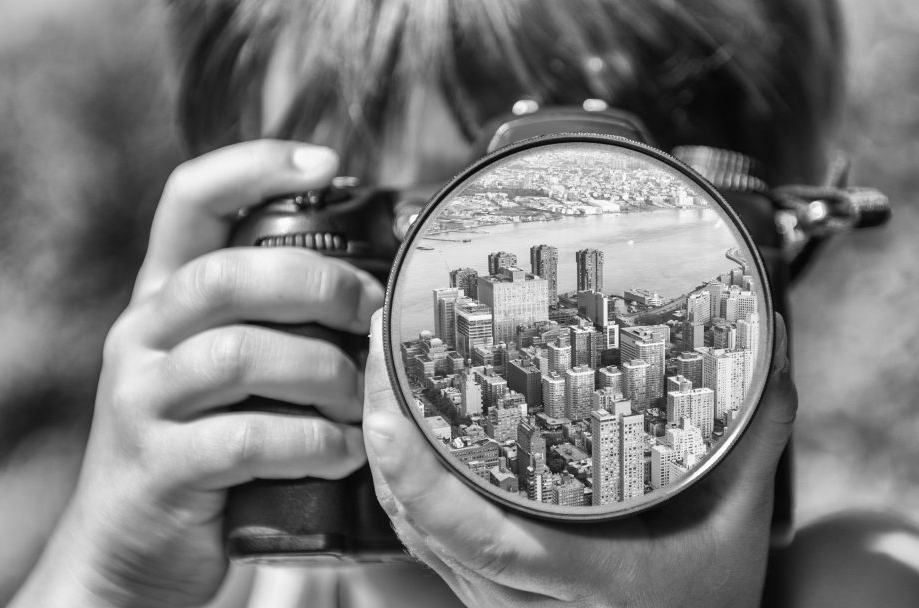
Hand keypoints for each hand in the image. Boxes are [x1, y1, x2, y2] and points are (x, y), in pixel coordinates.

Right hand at [10, 140, 383, 607]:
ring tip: (360, 399)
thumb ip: (266, 321)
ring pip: (241, 355)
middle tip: (369, 311)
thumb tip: (369, 285)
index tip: (327, 162)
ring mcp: (142, 401)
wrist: (129, 545)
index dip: (254, 165)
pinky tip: (341, 452)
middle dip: (317, 285)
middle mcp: (141, 336)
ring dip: (323, 374)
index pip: (189, 198)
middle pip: (227, 274)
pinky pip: (246, 439)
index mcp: (162, 297)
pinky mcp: (161, 467)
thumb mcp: (217, 369)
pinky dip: (311, 442)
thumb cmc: (201, 444)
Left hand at [363, 312, 795, 607]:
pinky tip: (396, 424)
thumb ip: (751, 436)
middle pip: (419, 516)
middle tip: (382, 336)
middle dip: (383, 424)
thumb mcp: (737, 524)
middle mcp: (518, 597)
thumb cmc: (704, 601)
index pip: (475, 533)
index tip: (387, 405)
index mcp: (580, 579)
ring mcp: (490, 597)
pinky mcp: (480, 588)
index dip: (416, 474)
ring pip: (408, 524)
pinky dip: (398, 478)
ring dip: (383, 445)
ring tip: (383, 362)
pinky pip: (419, 533)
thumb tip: (766, 344)